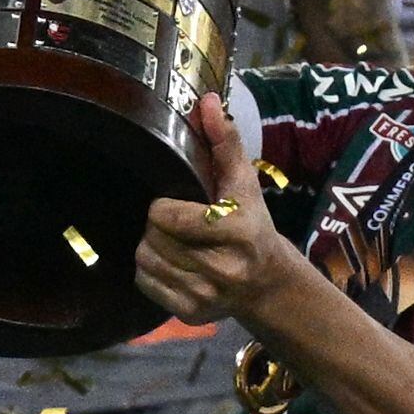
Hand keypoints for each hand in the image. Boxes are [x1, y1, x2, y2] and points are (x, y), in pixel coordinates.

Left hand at [131, 93, 302, 326]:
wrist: (267, 282)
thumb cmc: (251, 224)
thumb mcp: (243, 181)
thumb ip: (224, 141)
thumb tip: (207, 100)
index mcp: (237, 230)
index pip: (165, 215)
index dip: (163, 206)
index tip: (176, 202)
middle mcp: (223, 268)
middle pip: (152, 238)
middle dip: (157, 227)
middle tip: (174, 223)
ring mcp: (206, 296)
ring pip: (145, 261)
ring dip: (151, 247)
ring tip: (172, 241)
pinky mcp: (191, 314)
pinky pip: (146, 283)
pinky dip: (151, 270)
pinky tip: (171, 263)